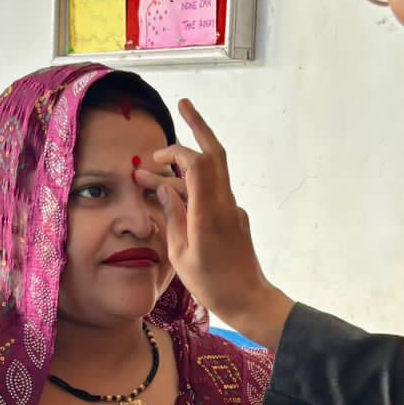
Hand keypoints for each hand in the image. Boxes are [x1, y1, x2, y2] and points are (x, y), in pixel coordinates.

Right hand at [134, 100, 293, 348]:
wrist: (249, 300)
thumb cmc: (212, 284)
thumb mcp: (181, 254)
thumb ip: (172, 216)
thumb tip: (164, 187)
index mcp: (209, 212)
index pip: (196, 164)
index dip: (176, 153)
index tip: (155, 160)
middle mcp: (225, 204)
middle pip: (215, 154)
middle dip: (199, 126)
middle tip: (183, 103)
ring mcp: (232, 209)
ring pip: (212, 172)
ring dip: (188, 162)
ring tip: (156, 166)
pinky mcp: (233, 218)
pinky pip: (211, 192)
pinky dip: (192, 185)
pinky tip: (172, 195)